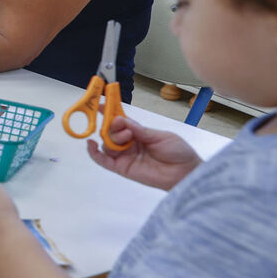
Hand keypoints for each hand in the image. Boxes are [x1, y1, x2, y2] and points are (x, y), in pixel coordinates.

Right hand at [86, 116, 201, 190]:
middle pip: (111, 131)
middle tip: (121, 124)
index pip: (121, 122)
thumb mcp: (161, 136)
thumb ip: (141, 131)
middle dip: (113, 125)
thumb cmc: (178, 153)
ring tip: (126, 137)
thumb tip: (123, 120)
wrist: (185, 173)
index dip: (111, 113)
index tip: (103, 104)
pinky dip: (93, 152)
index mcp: (139, 133)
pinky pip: (103, 160)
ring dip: (112, 137)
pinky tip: (91, 144)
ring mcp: (124, 155)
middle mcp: (129, 143)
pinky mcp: (121, 167)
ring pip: (107, 143)